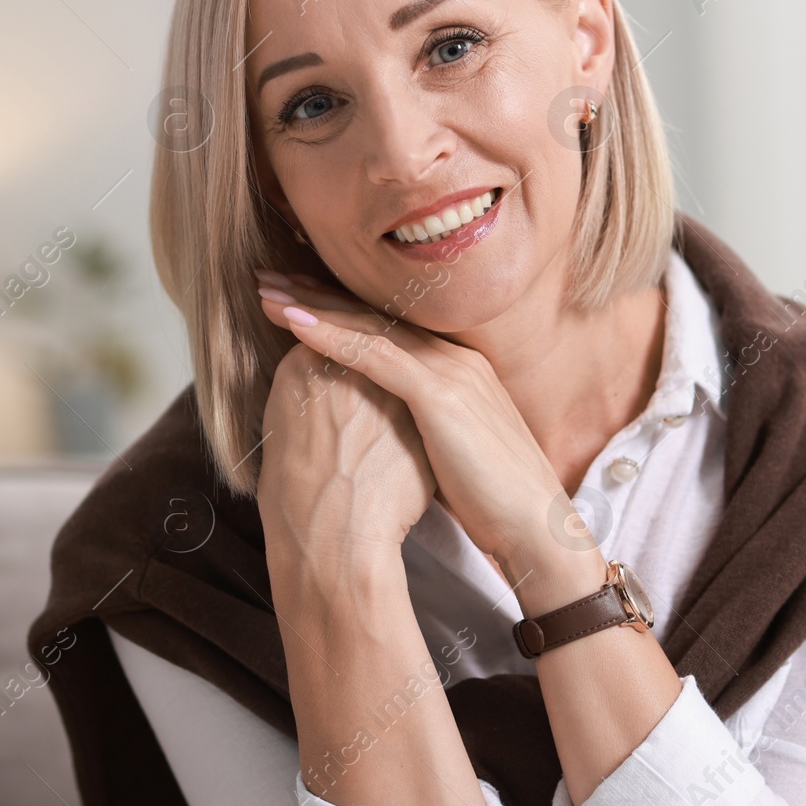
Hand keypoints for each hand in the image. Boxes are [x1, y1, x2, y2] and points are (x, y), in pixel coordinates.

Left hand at [256, 270, 568, 567]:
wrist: (538, 527)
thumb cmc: (494, 502)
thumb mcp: (452, 450)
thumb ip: (422, 428)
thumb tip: (384, 433)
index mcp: (458, 369)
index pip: (389, 328)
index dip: (340, 310)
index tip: (297, 299)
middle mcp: (454, 359)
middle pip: (374, 317)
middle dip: (318, 295)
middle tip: (269, 278)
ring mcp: (449, 372)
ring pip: (369, 327)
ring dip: (313, 306)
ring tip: (267, 293)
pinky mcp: (440, 395)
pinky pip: (375, 356)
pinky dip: (331, 336)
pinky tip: (294, 323)